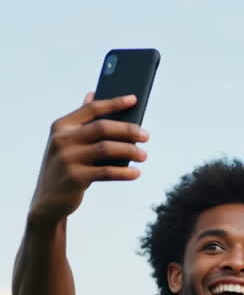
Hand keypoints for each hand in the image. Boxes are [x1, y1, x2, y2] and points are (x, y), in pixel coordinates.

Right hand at [27, 94, 149, 225]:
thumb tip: (92, 94)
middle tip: (145, 136)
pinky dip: (124, 172)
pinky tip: (135, 173)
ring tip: (144, 156)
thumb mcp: (67, 143)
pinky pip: (107, 172)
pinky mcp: (75, 178)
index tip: (134, 99)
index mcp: (62, 126)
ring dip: (130, 151)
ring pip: (107, 149)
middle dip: (128, 130)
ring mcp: (68, 158)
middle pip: (103, 128)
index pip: (92, 108)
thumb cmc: (65, 167)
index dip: (114, 102)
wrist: (47, 200)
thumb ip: (80, 121)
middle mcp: (63, 139)